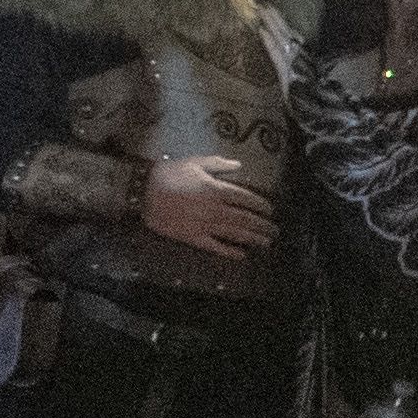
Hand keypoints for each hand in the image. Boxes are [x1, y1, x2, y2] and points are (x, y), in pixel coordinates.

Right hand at [142, 156, 268, 258]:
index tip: (270, 210)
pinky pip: (215, 246)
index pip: (246, 198)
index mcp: (216, 189)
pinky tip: (242, 255)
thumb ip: (218, 164)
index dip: (261, 205)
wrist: (142, 191)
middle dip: (263, 225)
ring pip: (235, 233)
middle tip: (275, 230)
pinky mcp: (192, 237)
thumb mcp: (194, 163)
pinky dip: (230, 252)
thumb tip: (239, 165)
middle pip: (245, 218)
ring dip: (253, 238)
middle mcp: (215, 209)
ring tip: (267, 243)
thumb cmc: (168, 174)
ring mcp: (204, 225)